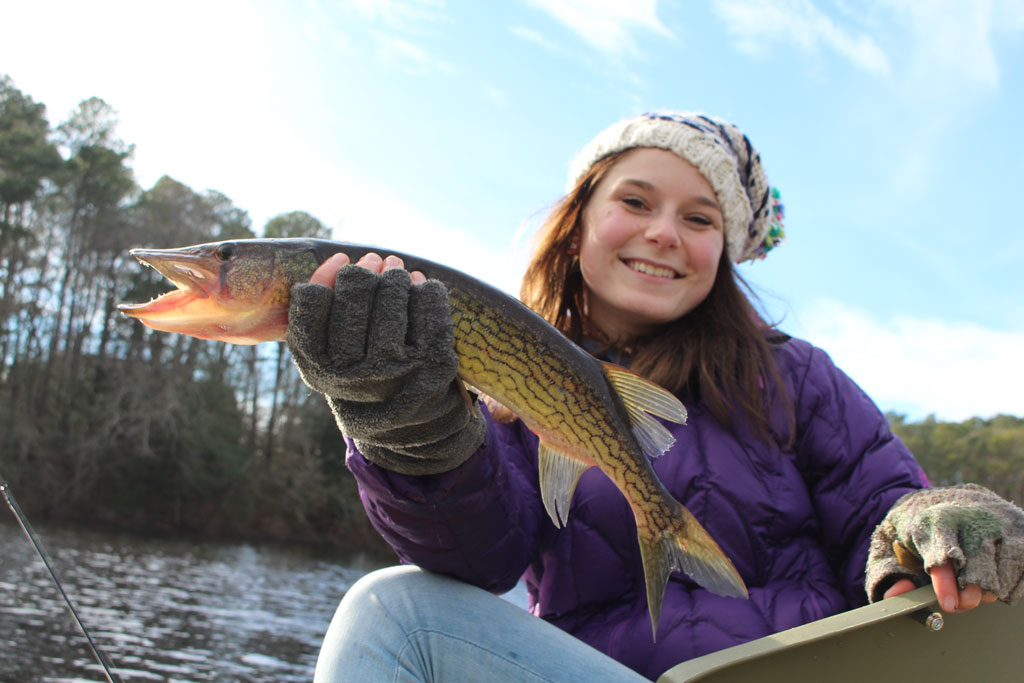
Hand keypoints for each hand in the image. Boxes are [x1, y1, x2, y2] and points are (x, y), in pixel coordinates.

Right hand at [287, 251, 484, 474]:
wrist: (412, 430)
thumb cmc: (364, 382)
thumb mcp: (330, 363)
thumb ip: (321, 320)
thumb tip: (340, 261)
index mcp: (320, 372)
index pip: (312, 302)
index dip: (327, 275)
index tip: (341, 262)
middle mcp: (355, 375)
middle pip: (353, 294)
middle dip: (364, 271)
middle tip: (374, 260)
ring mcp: (397, 370)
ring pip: (392, 295)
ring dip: (395, 276)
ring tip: (396, 271)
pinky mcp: (434, 363)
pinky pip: (429, 305)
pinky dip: (426, 289)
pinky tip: (420, 286)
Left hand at [866, 484, 1023, 608]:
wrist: (953, 501)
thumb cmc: (925, 534)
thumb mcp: (900, 549)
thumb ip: (892, 574)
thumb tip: (894, 595)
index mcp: (935, 520)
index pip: (943, 555)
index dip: (946, 583)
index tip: (950, 604)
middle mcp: (971, 517)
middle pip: (978, 570)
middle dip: (970, 595)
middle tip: (962, 603)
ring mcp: (1000, 521)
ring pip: (1003, 574)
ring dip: (990, 589)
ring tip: (974, 583)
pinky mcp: (1021, 527)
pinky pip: (1022, 570)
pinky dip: (1010, 584)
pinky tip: (994, 578)